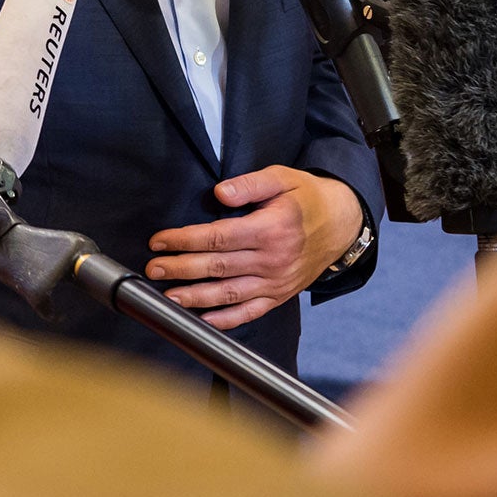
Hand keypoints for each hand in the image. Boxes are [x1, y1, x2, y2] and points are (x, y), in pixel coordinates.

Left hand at [146, 166, 363, 328]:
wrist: (342, 224)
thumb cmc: (306, 197)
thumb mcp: (282, 177)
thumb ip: (250, 184)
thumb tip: (220, 193)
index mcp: (271, 229)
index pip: (218, 237)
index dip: (185, 240)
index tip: (159, 241)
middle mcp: (273, 259)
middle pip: (218, 267)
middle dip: (181, 269)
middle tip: (153, 269)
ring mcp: (277, 282)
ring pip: (231, 294)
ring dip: (197, 297)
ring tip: (169, 297)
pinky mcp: (280, 295)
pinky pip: (251, 311)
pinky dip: (227, 319)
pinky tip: (204, 320)